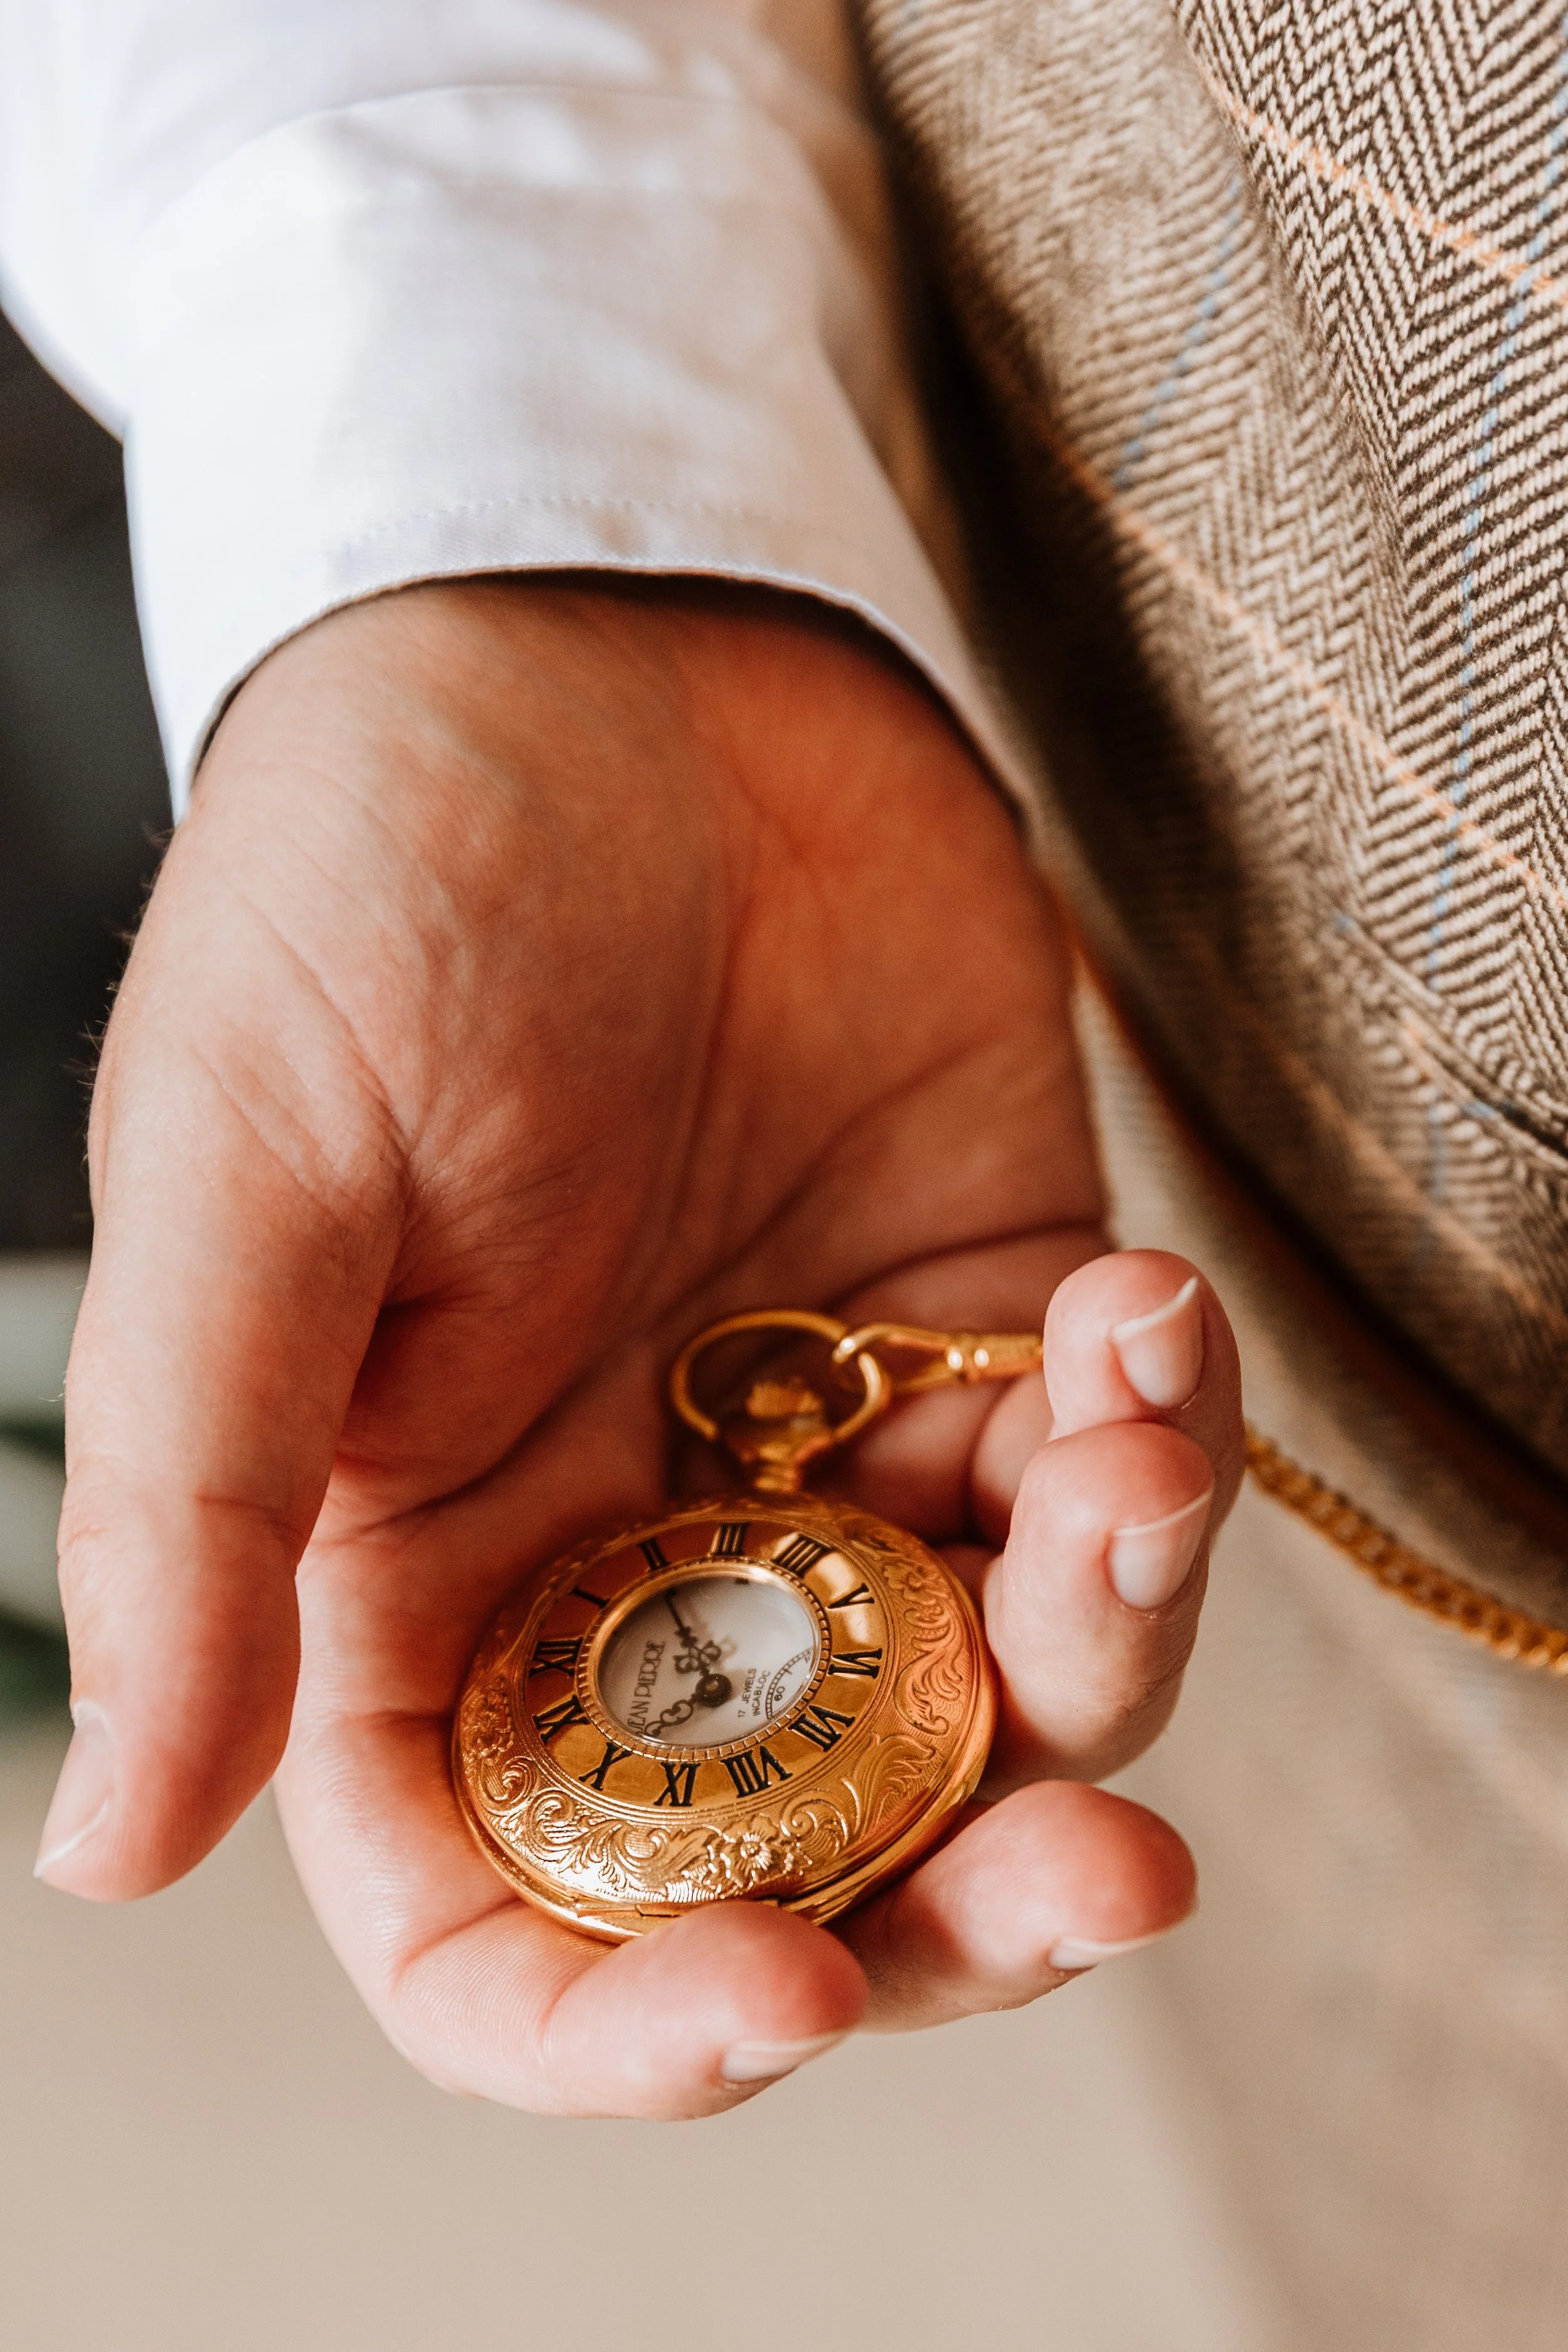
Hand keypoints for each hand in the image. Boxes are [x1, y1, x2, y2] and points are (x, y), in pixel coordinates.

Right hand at [42, 578, 1242, 2114]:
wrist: (601, 664)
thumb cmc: (372, 891)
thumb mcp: (243, 1186)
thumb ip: (193, 1521)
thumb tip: (104, 1846)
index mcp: (423, 1578)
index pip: (504, 1909)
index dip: (630, 2020)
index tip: (786, 2001)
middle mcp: (634, 1554)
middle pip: (814, 1855)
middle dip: (968, 1901)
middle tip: (1104, 1874)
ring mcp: (825, 1448)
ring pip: (1002, 1694)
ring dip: (1108, 1644)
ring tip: (1126, 1466)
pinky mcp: (982, 1324)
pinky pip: (1108, 1477)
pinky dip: (1163, 1441)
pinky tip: (1133, 1315)